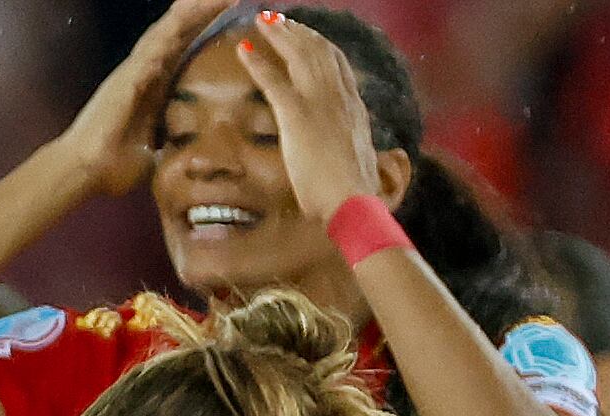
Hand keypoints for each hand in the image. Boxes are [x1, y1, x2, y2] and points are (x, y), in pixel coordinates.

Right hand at [58, 0, 230, 196]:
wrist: (85, 172)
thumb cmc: (115, 166)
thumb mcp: (157, 154)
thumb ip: (173, 145)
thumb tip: (193, 156)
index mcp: (154, 85)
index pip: (184, 47)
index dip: (205, 27)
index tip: (230, 11)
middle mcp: (145, 70)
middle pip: (178, 31)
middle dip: (202, 10)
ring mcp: (135, 70)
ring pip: (169, 30)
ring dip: (192, 11)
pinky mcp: (129, 77)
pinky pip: (156, 45)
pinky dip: (175, 27)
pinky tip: (192, 10)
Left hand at [238, 11, 387, 225]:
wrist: (354, 201)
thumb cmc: (357, 196)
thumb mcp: (363, 167)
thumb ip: (360, 156)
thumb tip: (366, 164)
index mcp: (355, 109)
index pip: (339, 66)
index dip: (322, 46)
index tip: (308, 36)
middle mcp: (339, 98)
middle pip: (319, 51)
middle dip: (298, 32)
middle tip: (279, 20)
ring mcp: (319, 103)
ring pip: (298, 56)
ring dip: (279, 35)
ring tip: (263, 21)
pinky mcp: (297, 116)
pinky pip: (273, 80)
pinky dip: (257, 62)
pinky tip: (243, 49)